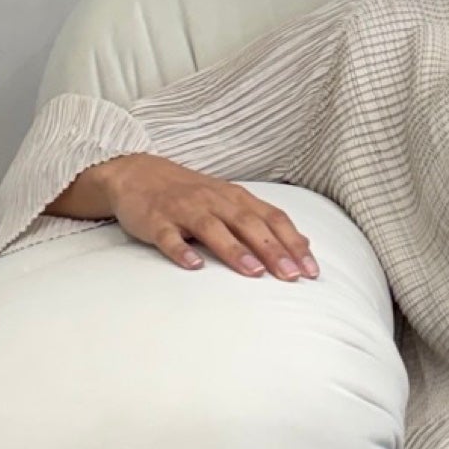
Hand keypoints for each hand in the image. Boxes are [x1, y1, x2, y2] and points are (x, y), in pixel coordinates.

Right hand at [101, 153, 317, 279]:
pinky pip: (168, 236)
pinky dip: (181, 250)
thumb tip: (304, 245)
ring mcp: (184, 209)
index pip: (273, 219)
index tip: (311, 270)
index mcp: (237, 197)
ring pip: (212, 228)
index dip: (293, 243)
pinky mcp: (155, 220)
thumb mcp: (232, 202)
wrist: (137, 173)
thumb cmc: (194, 194)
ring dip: (234, 250)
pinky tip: (193, 266)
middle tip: (292, 275)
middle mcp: (214, 200)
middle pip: (248, 224)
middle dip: (272, 249)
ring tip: (254, 273)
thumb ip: (265, 222)